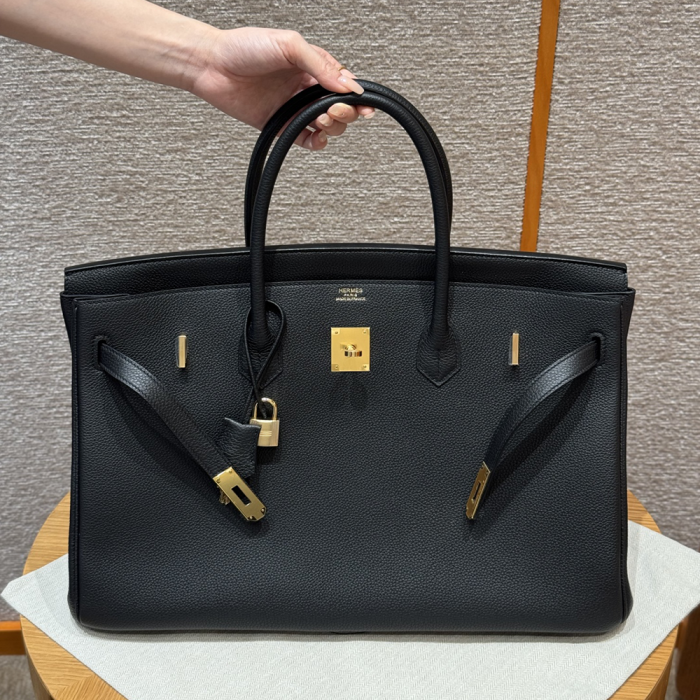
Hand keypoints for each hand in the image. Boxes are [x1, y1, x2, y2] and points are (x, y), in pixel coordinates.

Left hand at [189, 27, 374, 149]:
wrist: (211, 67)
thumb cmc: (243, 47)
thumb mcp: (288, 45)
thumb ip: (320, 64)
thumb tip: (347, 85)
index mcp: (311, 66)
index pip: (344, 84)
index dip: (356, 96)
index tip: (362, 104)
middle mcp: (304, 88)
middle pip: (340, 108)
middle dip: (344, 112)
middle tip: (333, 110)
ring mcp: (293, 108)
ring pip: (326, 125)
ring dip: (331, 126)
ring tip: (321, 120)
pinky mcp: (281, 125)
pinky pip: (306, 140)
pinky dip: (316, 143)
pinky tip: (317, 137)